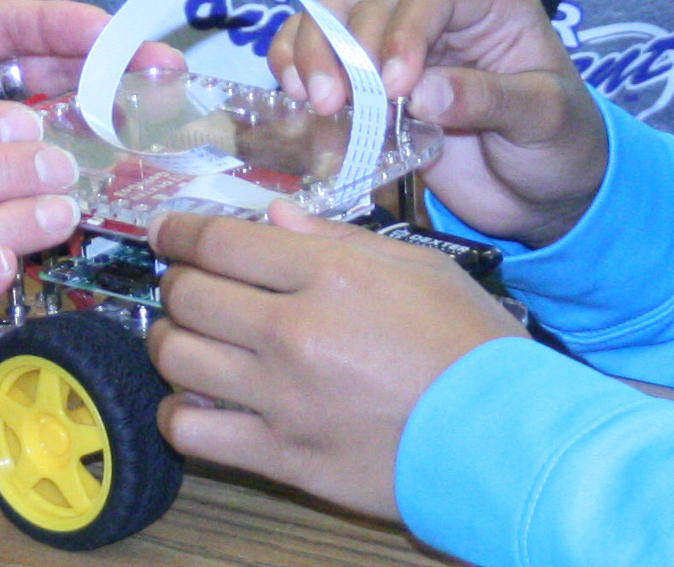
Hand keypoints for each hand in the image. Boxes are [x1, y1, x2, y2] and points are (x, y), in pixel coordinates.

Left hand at [144, 204, 524, 520]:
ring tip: (190, 340)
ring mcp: (281, 398)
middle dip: (179, 282)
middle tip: (191, 286)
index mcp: (330, 275)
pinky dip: (180, 411)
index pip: (219, 241)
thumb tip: (274, 217)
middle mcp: (294, 331)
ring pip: (176, 357)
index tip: (167, 231)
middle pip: (188, 295)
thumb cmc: (472, 346)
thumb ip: (338, 238)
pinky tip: (199, 400)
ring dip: (172, 341)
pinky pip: (191, 429)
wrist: (506, 440)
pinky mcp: (281, 456)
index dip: (179, 231)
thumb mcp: (418, 268)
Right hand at [266, 0, 610, 246]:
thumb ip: (488, 99)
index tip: (394, 87)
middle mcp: (441, 12)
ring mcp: (400, 43)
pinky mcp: (370, 80)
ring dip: (313, 53)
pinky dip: (298, 66)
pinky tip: (296, 97)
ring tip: (315, 102)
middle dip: (347, 53)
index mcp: (493, 2)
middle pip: (372, 6)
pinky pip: (320, 51)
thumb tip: (421, 93)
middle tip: (335, 105)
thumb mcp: (543, 118)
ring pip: (333, 17)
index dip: (402, 34)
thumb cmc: (561, 144)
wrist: (546, 194)